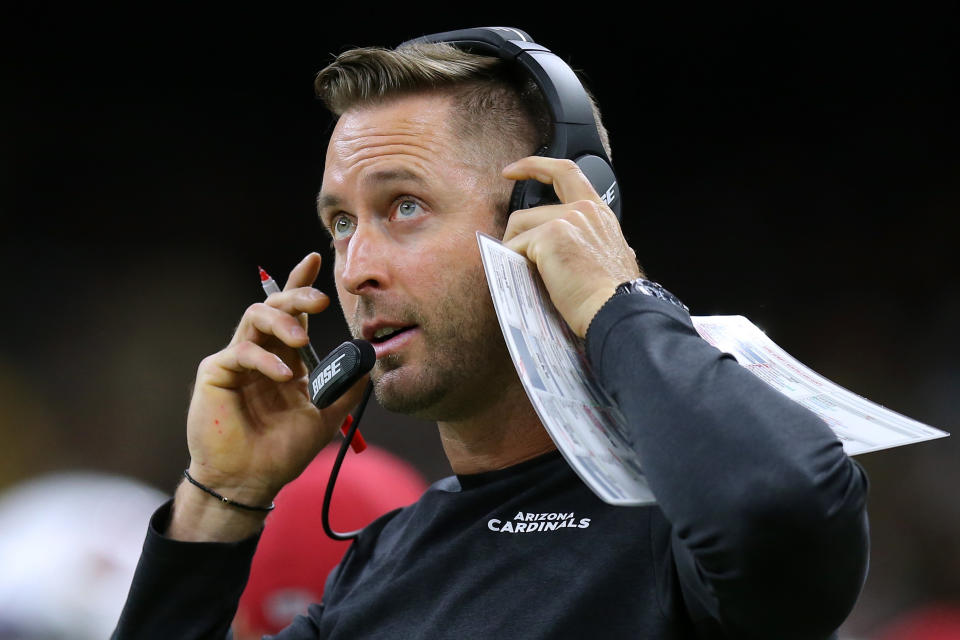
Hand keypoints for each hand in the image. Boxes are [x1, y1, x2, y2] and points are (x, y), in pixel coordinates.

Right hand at [172, 253, 366, 539]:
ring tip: (301, 338)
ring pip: (254, 318)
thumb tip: (371, 361)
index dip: (301, 284)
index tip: (316, 259)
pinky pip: (242, 351)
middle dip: (297, 294)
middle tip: (320, 300)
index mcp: (285, 358)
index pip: (293, 312)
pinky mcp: (215, 372)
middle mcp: (260, 352)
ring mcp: (236, 360)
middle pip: (275, 305)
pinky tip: (283, 375)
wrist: (251, 480)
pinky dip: (265, 359)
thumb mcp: (325, 416)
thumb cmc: (281, 450)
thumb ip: (345, 388)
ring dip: (282, 321)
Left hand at [502, 157, 640, 337]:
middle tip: (507, 248)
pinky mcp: (549, 236)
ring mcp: (567, 219)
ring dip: (515, 252)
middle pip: (529, 211)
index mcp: (598, 213)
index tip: (513, 170)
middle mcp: (584, 210)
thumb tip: (570, 250)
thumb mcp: (608, 256)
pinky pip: (515, 247)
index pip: (566, 172)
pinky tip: (526, 278)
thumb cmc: (610, 294)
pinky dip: (513, 263)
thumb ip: (590, 243)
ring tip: (526, 274)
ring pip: (519, 229)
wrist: (615, 310)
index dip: (536, 165)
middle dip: (513, 233)